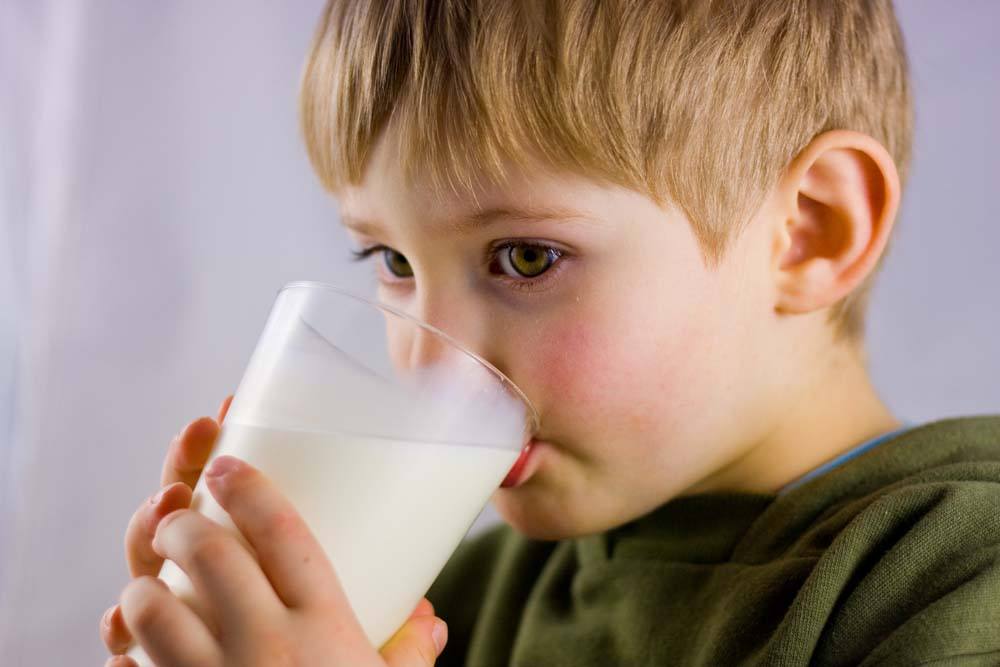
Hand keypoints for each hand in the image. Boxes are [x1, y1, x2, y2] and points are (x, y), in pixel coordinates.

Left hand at [100, 397, 446, 666]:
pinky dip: (123, 645)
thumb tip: (432, 621)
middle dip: (184, 519)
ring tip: (152, 575)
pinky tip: (133, 635)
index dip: (250, 488)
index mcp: (324, 631)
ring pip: (151, 607)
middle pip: (209, 555)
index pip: (282, 535)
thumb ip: (408, 656)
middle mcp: (266, 650)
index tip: (227, 463)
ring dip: (142, 582)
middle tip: (182, 509)